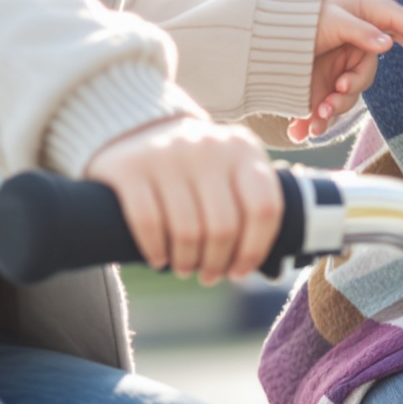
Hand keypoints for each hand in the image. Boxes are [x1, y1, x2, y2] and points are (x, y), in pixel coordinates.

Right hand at [85, 117, 282, 285]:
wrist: (140, 129)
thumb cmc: (198, 167)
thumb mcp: (231, 170)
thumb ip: (250, 202)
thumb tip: (272, 266)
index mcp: (243, 149)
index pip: (264, 208)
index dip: (254, 249)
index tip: (240, 271)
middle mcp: (208, 147)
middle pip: (223, 227)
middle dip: (216, 262)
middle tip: (208, 274)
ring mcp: (168, 154)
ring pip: (187, 231)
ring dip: (187, 262)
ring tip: (185, 267)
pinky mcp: (130, 167)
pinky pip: (148, 223)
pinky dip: (156, 251)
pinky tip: (158, 258)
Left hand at [288, 0, 402, 143]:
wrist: (262, 32)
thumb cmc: (298, 13)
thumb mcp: (330, 18)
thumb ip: (359, 31)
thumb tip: (388, 42)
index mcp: (373, 13)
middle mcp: (368, 36)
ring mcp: (351, 59)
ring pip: (359, 89)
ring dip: (337, 106)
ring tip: (316, 112)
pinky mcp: (332, 79)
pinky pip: (337, 102)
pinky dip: (319, 117)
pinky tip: (300, 128)